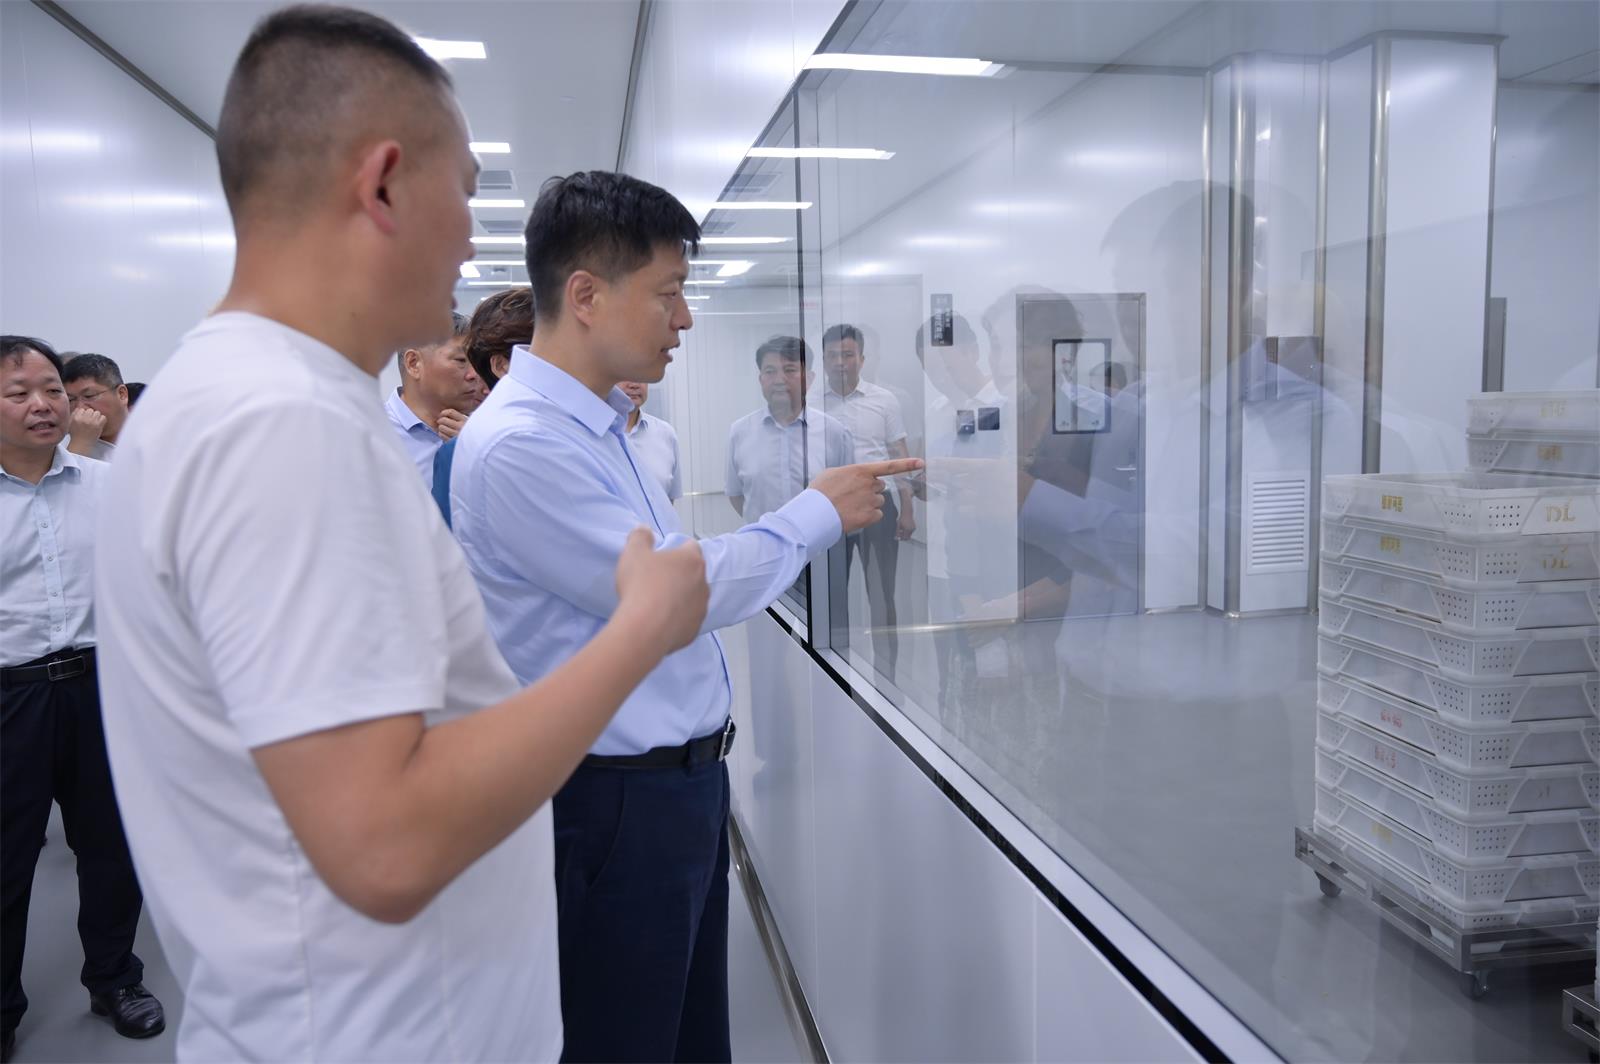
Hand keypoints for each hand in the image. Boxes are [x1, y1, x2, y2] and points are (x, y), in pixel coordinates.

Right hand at [69, 405, 105, 442]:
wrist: (82, 444)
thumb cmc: (76, 434)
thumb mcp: (70, 423)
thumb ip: (74, 414)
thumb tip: (80, 407)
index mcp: (76, 418)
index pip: (82, 409)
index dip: (83, 413)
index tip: (84, 418)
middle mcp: (84, 419)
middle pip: (90, 410)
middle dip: (90, 414)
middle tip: (90, 421)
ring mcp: (92, 422)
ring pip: (97, 412)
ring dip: (96, 417)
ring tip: (94, 422)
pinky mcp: (98, 426)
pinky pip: (103, 417)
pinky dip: (102, 420)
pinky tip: (99, 424)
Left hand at [435, 409, 467, 439]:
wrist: (473, 444)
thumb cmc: (468, 432)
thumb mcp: (467, 422)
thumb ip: (458, 417)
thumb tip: (444, 414)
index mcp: (464, 420)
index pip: (450, 412)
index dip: (444, 413)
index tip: (442, 415)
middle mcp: (460, 427)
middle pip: (443, 420)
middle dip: (441, 421)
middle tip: (442, 423)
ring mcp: (456, 435)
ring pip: (441, 427)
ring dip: (441, 428)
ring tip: (445, 429)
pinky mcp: (452, 442)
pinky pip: (441, 435)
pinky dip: (441, 434)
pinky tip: (445, 435)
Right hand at [613, 527, 708, 654]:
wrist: (644, 629)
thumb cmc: (641, 586)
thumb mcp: (633, 553)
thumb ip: (640, 537)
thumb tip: (644, 529)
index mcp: (692, 561)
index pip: (691, 547)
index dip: (678, 549)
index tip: (666, 555)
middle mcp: (703, 583)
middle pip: (694, 574)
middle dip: (679, 575)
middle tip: (657, 580)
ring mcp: (701, 609)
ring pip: (693, 598)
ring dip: (681, 598)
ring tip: (658, 603)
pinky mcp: (695, 630)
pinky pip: (687, 621)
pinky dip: (677, 619)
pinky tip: (660, 621)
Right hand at [810, 458, 924, 533]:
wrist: (816, 512)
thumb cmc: (820, 493)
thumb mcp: (832, 473)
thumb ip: (849, 473)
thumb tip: (853, 479)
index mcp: (861, 471)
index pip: (889, 466)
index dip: (907, 464)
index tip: (921, 463)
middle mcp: (869, 485)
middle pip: (880, 487)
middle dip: (871, 490)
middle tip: (854, 495)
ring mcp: (871, 501)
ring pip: (879, 502)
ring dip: (869, 504)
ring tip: (851, 506)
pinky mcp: (870, 516)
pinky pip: (877, 515)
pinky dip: (868, 517)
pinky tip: (855, 515)